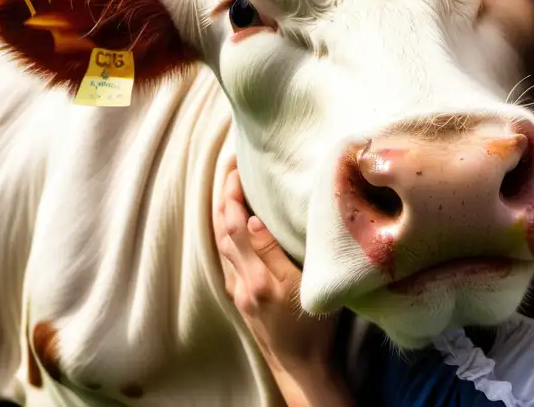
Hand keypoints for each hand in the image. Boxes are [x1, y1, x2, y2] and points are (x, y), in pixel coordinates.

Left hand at [213, 157, 346, 403]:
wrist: (301, 368)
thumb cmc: (312, 328)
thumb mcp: (303, 287)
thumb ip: (275, 253)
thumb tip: (252, 219)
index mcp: (255, 277)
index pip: (235, 225)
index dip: (233, 193)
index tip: (237, 165)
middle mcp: (240, 282)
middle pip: (221, 230)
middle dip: (223, 195)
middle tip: (231, 165)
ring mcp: (238, 291)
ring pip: (220, 243)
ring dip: (222, 211)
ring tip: (231, 185)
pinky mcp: (241, 297)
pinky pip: (226, 255)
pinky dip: (226, 231)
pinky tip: (234, 223)